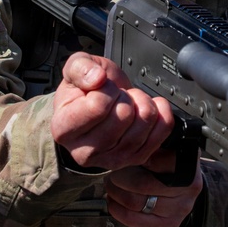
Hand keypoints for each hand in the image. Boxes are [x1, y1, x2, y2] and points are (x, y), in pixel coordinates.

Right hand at [52, 51, 174, 170]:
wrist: (97, 108)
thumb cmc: (84, 90)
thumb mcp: (76, 67)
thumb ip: (81, 67)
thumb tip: (97, 78)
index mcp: (64, 128)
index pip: (98, 106)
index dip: (106, 89)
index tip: (102, 88)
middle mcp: (85, 151)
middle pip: (124, 114)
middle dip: (125, 95)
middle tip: (117, 95)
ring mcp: (113, 159)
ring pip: (145, 122)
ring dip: (142, 102)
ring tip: (129, 102)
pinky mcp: (136, 159)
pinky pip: (162, 131)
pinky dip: (160, 112)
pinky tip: (145, 108)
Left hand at [104, 149, 203, 226]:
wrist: (183, 190)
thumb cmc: (169, 166)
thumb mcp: (167, 148)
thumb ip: (152, 144)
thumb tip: (130, 138)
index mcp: (188, 165)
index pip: (156, 160)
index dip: (135, 157)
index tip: (124, 155)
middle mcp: (188, 190)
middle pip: (142, 184)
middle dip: (120, 177)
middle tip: (112, 171)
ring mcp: (178, 210)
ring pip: (135, 203)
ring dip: (116, 193)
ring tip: (111, 184)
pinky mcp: (166, 226)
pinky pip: (134, 220)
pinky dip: (118, 210)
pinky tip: (114, 201)